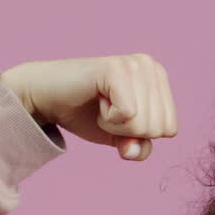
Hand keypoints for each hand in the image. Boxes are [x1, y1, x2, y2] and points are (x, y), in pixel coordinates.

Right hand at [0, 54, 178, 160]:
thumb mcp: (120, 136)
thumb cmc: (84, 113)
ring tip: (100, 103)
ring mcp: (134, 64)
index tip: (116, 115)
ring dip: (116, 125)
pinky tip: (95, 99)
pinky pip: (128, 115)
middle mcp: (151, 66)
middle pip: (159, 129)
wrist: (44, 97)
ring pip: (144, 124)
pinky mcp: (116, 69)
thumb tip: (133, 150)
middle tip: (105, 110)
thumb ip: (139, 147)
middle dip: (128, 131)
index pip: (170, 129)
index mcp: (159, 78)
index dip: (139, 135)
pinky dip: (108, 119)